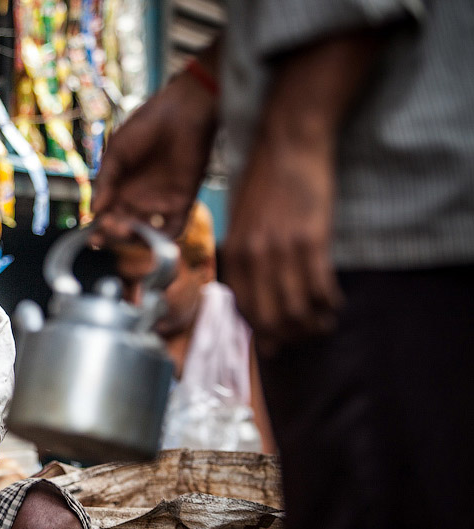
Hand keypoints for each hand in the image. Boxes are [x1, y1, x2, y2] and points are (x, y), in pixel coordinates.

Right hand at [89, 69, 217, 247]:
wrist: (181, 112)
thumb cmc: (145, 126)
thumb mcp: (117, 152)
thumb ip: (106, 181)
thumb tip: (95, 210)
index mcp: (120, 189)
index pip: (107, 218)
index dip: (100, 231)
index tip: (93, 238)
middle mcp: (139, 200)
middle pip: (124, 229)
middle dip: (115, 233)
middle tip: (110, 225)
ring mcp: (160, 203)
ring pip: (145, 233)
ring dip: (135, 238)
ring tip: (126, 228)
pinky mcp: (182, 202)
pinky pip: (173, 228)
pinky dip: (163, 239)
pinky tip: (151, 237)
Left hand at [222, 131, 341, 354]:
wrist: (288, 145)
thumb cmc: (265, 181)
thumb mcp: (240, 222)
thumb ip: (244, 255)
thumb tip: (253, 291)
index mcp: (233, 253)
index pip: (245, 310)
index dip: (264, 333)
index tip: (278, 342)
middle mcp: (253, 257)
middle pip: (271, 319)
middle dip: (290, 337)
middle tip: (306, 337)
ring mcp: (281, 250)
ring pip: (298, 310)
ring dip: (314, 325)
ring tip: (325, 324)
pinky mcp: (311, 240)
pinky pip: (320, 287)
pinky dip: (330, 304)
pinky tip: (335, 304)